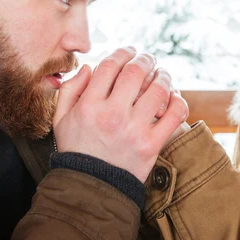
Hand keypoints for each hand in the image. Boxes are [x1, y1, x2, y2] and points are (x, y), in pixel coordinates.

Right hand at [53, 47, 188, 181]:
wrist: (91, 188)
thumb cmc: (76, 150)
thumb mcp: (61, 119)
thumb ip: (70, 90)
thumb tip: (90, 67)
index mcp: (89, 106)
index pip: (110, 66)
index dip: (122, 52)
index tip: (129, 51)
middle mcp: (112, 115)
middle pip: (136, 72)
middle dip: (145, 59)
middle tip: (148, 58)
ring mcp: (134, 130)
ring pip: (158, 89)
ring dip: (163, 75)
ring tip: (162, 73)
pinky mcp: (151, 145)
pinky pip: (174, 115)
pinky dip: (178, 101)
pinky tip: (174, 96)